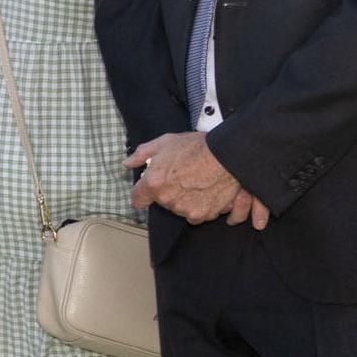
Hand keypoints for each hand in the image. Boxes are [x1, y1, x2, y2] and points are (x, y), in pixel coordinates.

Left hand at [126, 130, 268, 227]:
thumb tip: (128, 163)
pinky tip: (206, 190)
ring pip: (179, 209)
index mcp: (154, 183)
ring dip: (184, 200)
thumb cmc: (197, 147)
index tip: (147, 190)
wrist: (227, 155)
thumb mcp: (165, 142)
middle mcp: (168, 199)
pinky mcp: (203, 214)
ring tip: (195, 182)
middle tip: (181, 176)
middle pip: (161, 202)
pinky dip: (200, 206)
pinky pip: (196, 214)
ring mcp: (185, 209)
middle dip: (167, 192)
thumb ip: (142, 154)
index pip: (137, 200)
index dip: (142, 193)